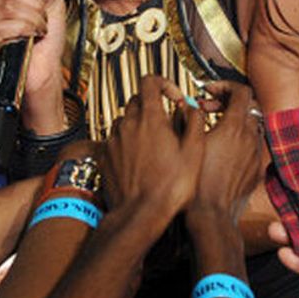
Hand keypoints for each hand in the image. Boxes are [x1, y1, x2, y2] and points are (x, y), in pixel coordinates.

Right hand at [0, 0, 66, 128]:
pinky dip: (25, 29)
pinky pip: (4, 25)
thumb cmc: (46, 43)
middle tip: (40, 21)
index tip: (36, 1)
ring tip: (37, 31)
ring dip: (33, 19)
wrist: (44, 71)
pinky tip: (29, 37)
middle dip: (34, 4)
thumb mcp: (54, 6)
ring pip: (8, 6)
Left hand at [101, 75, 204, 218]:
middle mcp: (127, 125)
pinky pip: (115, 140)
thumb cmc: (169, 188)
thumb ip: (194, 123)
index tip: (173, 96)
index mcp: (150, 119)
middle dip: (153, 106)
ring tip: (154, 146)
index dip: (163, 84)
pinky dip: (127, 144)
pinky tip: (140, 160)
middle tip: (167, 124)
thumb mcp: (194, 153)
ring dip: (139, 126)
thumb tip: (192, 108)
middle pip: (137, 101)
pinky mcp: (104, 156)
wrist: (139, 215)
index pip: (150, 82)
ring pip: (125, 121)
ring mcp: (113, 140)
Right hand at [186, 81, 267, 227]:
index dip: (224, 86)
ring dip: (234, 122)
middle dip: (227, 102)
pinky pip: (251, 147)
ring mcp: (256, 154)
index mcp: (234, 127)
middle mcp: (250, 138)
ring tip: (213, 129)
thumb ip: (193, 118)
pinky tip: (221, 151)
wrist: (211, 214)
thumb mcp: (190, 143)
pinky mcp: (256, 169)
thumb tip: (190, 106)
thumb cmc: (198, 182)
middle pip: (247, 106)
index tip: (209, 91)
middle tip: (207, 108)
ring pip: (250, 126)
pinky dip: (239, 141)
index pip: (241, 91)